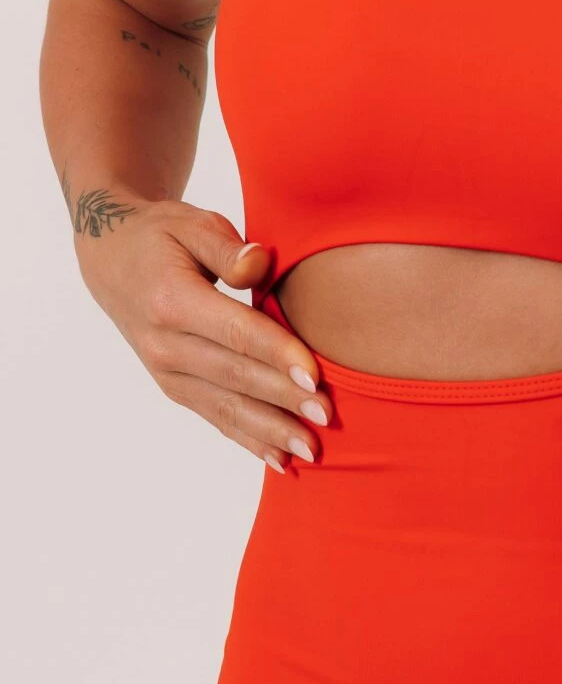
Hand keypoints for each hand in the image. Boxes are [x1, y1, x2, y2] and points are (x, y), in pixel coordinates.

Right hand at [74, 195, 328, 469]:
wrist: (111, 258)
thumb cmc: (162, 237)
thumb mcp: (191, 223)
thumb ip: (228, 247)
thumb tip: (261, 264)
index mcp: (171, 300)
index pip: (235, 331)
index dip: (277, 354)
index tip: (315, 376)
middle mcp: (163, 344)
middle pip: (235, 376)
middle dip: (284, 400)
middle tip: (327, 415)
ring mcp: (165, 372)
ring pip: (226, 407)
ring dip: (271, 431)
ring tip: (312, 449)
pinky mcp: (173, 387)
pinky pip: (215, 417)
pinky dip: (248, 440)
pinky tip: (281, 460)